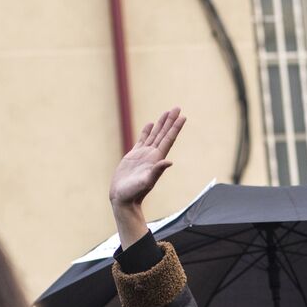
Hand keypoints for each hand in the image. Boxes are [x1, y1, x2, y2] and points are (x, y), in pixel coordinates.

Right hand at [111, 108, 185, 246]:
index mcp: (156, 159)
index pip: (168, 139)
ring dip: (161, 124)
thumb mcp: (146, 182)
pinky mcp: (134, 156)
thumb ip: (156, 172)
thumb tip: (169, 162)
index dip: (175, 128)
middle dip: (170, 121)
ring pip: (154, 135)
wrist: (123, 199)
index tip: (183, 116)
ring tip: (167, 112)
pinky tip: (150, 124)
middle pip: (164, 134)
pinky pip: (142, 140)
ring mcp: (143, 155)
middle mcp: (152, 155)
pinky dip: (147, 131)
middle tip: (177, 107)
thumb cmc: (134, 193)